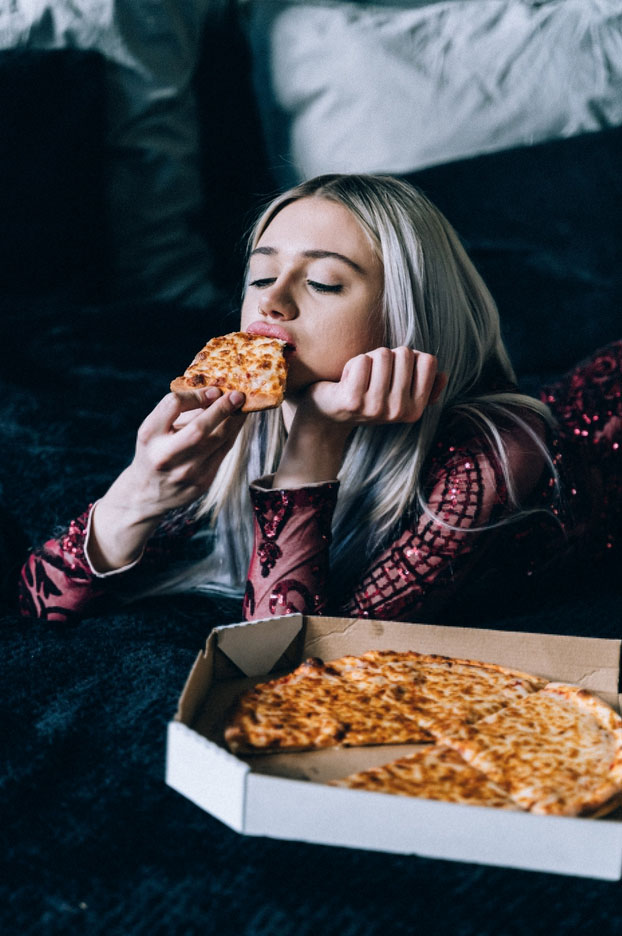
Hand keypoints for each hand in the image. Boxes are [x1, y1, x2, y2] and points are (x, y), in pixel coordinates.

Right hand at [88, 388, 245, 570]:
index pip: (173, 405)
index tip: (213, 390)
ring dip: (235, 421)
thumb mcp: (155, 429)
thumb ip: (179, 410)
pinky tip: (236, 424)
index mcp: (150, 436)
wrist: (146, 494)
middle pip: (199, 428)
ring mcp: (186, 472)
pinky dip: (232, 435)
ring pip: (219, 441)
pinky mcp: (202, 483)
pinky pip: (223, 453)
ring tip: (243, 408)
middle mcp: (166, 456)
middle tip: (238, 395)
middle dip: (222, 409)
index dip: (196, 395)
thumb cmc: (154, 451)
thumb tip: (215, 393)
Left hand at [306, 346, 446, 425]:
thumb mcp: (399, 393)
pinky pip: (361, 361)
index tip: (395, 373)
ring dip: (368, 359)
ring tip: (361, 378)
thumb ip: (424, 384)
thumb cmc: (367, 395)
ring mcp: (376, 408)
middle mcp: (399, 412)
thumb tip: (443, 375)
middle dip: (386, 356)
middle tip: (373, 375)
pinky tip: (347, 381)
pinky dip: (352, 364)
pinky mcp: (353, 401)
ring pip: (382, 354)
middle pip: (405, 353)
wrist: (329, 415)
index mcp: (415, 410)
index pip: (428, 360)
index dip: (410, 358)